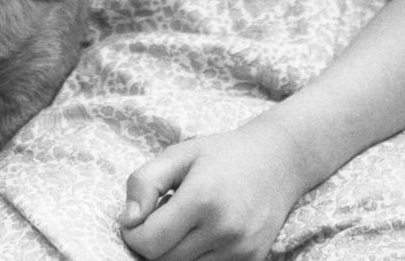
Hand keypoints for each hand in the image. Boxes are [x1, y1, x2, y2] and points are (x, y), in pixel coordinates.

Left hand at [119, 119, 307, 260]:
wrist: (277, 161)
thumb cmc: (221, 154)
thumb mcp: (178, 154)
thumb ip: (145, 182)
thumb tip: (127, 220)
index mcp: (202, 198)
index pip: (149, 242)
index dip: (133, 233)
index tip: (137, 217)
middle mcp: (224, 230)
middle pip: (164, 260)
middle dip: (153, 241)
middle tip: (163, 214)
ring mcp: (241, 250)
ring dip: (174, 251)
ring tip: (185, 221)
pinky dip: (196, 257)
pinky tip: (202, 231)